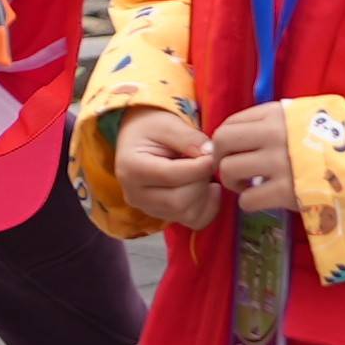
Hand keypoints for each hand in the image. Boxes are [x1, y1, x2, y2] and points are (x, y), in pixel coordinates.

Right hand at [111, 106, 223, 229]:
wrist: (139, 137)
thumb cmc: (152, 126)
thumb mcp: (168, 123)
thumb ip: (188, 137)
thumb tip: (210, 154)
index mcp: (132, 167)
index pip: (171, 176)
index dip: (199, 167)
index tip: (213, 155)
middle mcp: (135, 194)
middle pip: (178, 201)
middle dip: (200, 181)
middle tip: (207, 162)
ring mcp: (147, 208)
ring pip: (187, 214)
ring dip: (205, 194)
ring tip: (204, 172)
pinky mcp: (162, 215)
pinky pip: (193, 221)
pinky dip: (208, 207)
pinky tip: (209, 188)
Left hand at [212, 101, 300, 212]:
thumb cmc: (334, 140)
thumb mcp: (305, 116)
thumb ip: (275, 119)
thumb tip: (244, 130)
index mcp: (276, 114)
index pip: (230, 122)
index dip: (224, 140)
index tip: (231, 152)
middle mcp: (273, 135)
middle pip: (221, 142)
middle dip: (220, 158)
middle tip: (232, 170)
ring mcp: (278, 163)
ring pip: (229, 170)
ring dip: (233, 182)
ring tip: (247, 186)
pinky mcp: (285, 192)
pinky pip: (247, 199)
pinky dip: (248, 202)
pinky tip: (260, 201)